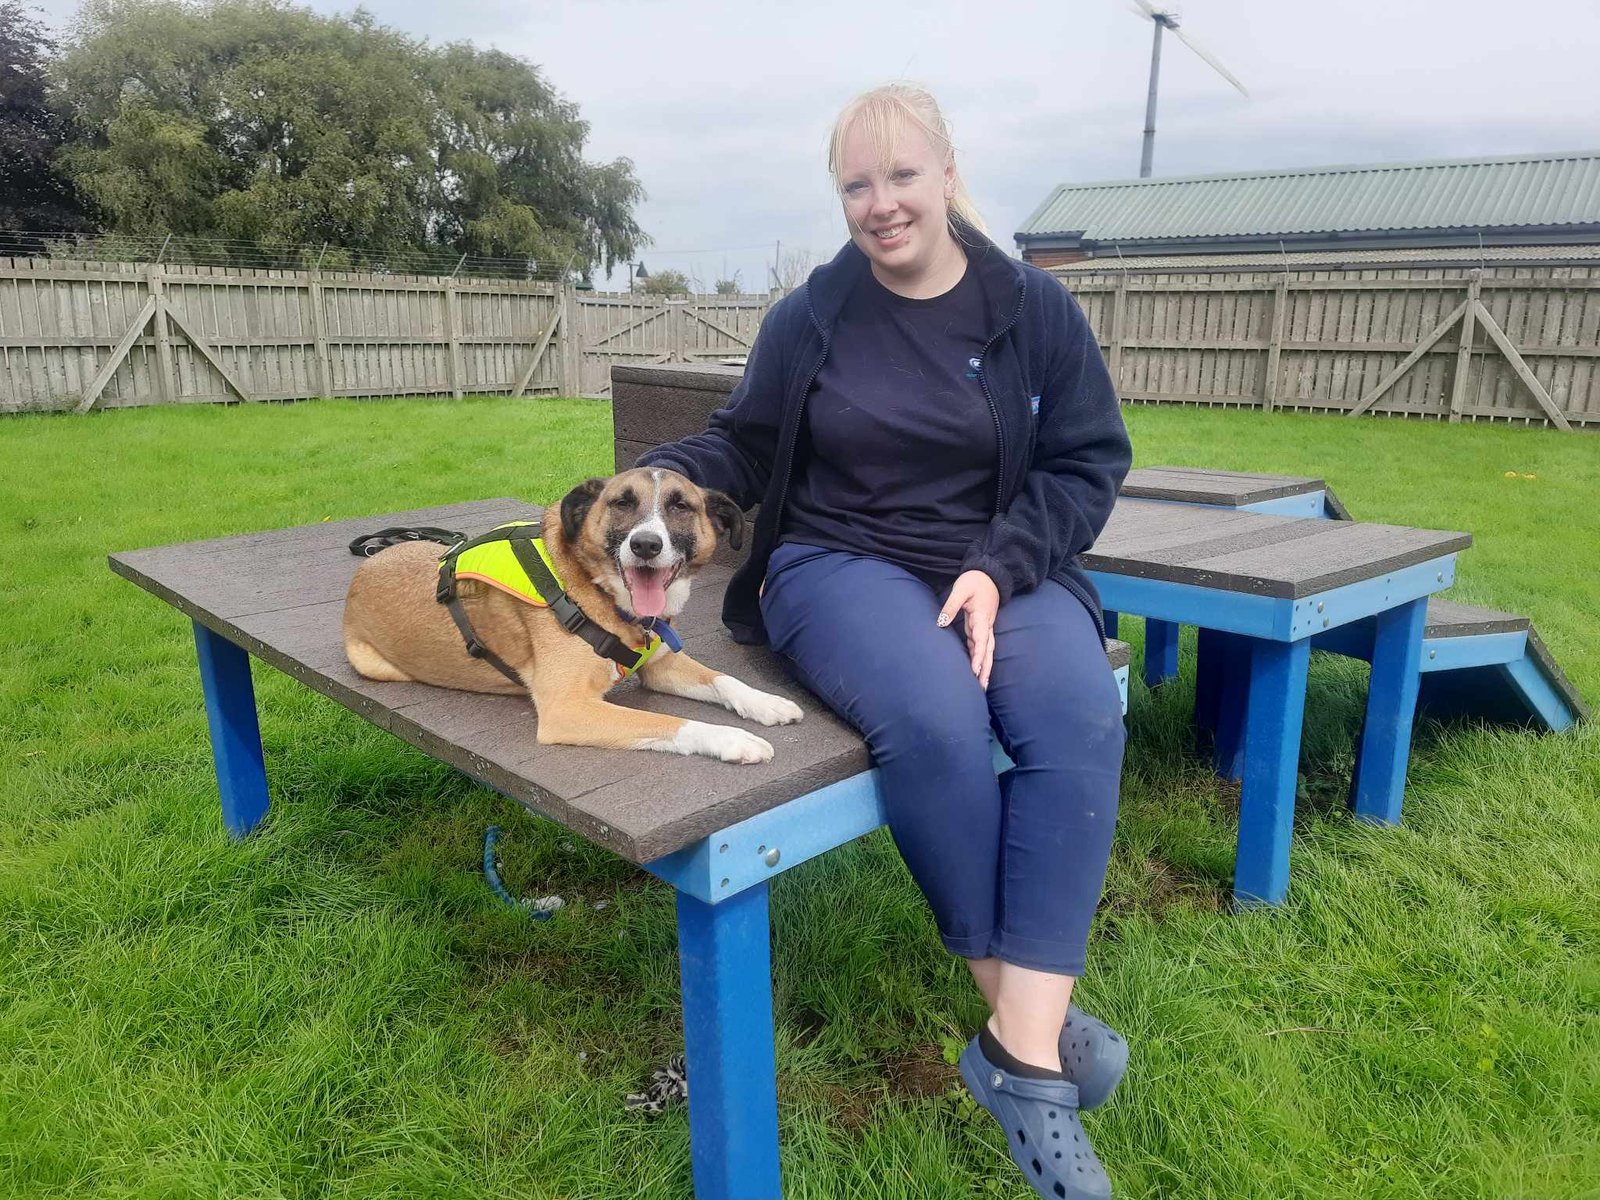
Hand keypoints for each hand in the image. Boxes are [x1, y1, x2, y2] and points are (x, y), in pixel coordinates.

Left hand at [937, 570, 999, 688]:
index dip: (978, 656)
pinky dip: (981, 660)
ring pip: (987, 651)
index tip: (975, 670)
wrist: (990, 575)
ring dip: (985, 668)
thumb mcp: (961, 590)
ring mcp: (985, 628)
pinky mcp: (981, 628)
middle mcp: (986, 625)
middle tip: (982, 687)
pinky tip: (977, 671)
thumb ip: (951, 606)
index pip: (981, 639)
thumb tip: (941, 622)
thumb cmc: (974, 581)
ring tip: (982, 685)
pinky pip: (983, 647)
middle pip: (988, 651)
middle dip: (985, 669)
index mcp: (982, 617)